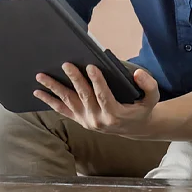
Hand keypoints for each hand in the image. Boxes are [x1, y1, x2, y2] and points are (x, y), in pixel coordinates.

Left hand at [34, 63, 158, 137]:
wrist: (134, 128)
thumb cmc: (142, 108)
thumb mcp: (153, 97)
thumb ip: (148, 85)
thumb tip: (137, 74)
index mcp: (115, 114)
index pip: (103, 96)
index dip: (97, 81)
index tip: (91, 66)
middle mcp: (98, 120)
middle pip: (83, 96)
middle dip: (74, 79)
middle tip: (66, 64)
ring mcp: (86, 121)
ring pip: (69, 102)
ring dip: (54, 88)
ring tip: (42, 76)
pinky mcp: (80, 120)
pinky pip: (62, 110)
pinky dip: (50, 101)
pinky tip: (38, 92)